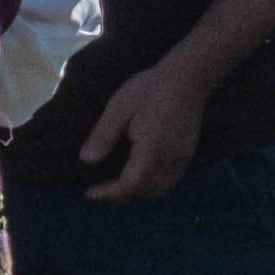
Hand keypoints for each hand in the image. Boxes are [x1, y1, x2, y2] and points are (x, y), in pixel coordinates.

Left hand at [75, 56, 215, 201]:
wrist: (188, 78)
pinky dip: (152, 185)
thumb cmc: (149, 90)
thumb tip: (87, 160)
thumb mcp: (119, 108)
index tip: (89, 193)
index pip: (130, 185)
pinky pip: (170, 180)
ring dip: (138, 193)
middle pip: (146, 192)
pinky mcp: (188, 154)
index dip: (109, 194)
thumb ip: (103, 136)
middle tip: (99, 191)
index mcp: (151, 151)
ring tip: (116, 186)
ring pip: (161, 189)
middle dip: (121, 197)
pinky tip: (138, 175)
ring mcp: (183, 159)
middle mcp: (170, 161)